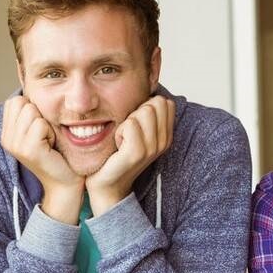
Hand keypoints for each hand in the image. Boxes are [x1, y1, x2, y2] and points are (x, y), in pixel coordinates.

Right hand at [0, 95, 83, 191]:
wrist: (65, 182)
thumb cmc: (58, 153)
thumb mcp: (40, 130)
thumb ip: (30, 113)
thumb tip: (31, 86)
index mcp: (7, 133)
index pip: (15, 100)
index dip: (33, 108)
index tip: (40, 129)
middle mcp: (6, 139)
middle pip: (23, 102)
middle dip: (40, 115)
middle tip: (45, 136)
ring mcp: (15, 145)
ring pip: (32, 111)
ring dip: (47, 124)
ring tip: (48, 141)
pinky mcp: (28, 150)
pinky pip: (41, 124)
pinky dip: (51, 132)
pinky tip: (52, 146)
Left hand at [87, 96, 174, 212]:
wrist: (106, 184)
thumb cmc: (115, 154)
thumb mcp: (135, 132)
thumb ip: (145, 114)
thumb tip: (147, 88)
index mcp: (166, 136)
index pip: (164, 102)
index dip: (145, 106)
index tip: (134, 126)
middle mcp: (163, 141)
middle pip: (155, 103)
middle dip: (136, 112)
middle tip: (127, 133)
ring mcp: (152, 148)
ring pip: (144, 111)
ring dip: (126, 122)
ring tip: (122, 139)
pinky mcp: (138, 152)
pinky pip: (130, 124)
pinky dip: (119, 131)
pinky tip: (117, 145)